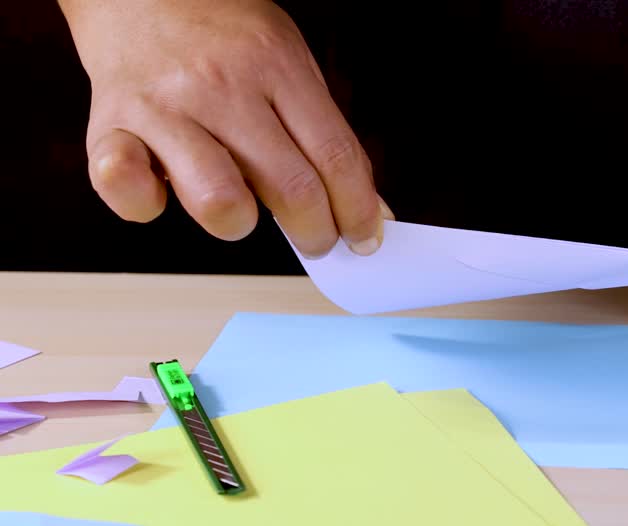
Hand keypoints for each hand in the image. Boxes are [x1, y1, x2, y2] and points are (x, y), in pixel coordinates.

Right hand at [59, 0, 389, 257]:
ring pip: (220, 201)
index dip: (359, 211)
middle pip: (292, 187)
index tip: (364, 238)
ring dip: (241, 224)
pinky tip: (162, 192)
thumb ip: (324, 135)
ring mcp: (165, 108)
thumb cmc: (222, 37)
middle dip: (316, 232)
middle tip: (317, 239)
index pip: (336, 157)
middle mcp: (222, 88)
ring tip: (243, 213)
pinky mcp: (110, 128)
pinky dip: (145, 204)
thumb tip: (369, 214)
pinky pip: (124, 186)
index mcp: (276, 67)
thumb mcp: (289, 63)